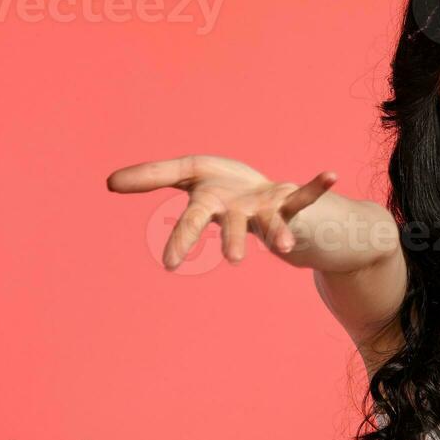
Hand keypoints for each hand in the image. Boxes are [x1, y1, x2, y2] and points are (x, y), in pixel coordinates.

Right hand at [106, 154, 336, 268]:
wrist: (265, 199)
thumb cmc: (222, 188)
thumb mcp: (186, 176)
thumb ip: (151, 177)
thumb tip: (108, 183)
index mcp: (211, 204)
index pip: (192, 220)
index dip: (181, 239)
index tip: (171, 263)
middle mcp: (238, 212)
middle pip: (232, 226)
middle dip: (232, 241)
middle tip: (235, 261)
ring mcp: (265, 210)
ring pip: (271, 224)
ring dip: (278, 233)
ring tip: (287, 246)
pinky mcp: (289, 203)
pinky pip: (305, 196)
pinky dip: (318, 186)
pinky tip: (331, 175)